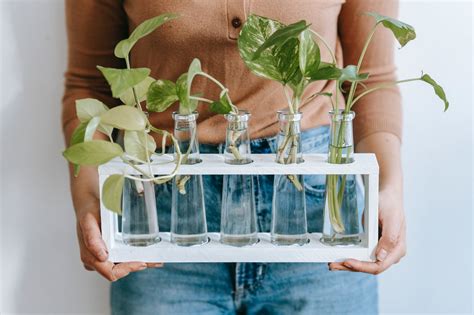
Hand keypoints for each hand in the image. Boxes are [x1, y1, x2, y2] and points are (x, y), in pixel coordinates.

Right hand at [71, 166, 161, 281]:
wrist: (88, 205)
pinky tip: (148, 257)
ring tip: (155, 260)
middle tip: (155, 261)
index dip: (127, 269)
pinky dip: (135, 259)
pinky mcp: (110, 253)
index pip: (111, 272)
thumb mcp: (88, 221)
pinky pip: (123, 260)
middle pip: (120, 271)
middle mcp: (96, 261)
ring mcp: (103, 258)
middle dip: (137, 266)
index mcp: (90, 257)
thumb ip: (92, 239)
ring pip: (123, 267)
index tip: (142, 262)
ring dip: (138, 264)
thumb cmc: (89, 212)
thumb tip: (103, 257)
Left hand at [329, 187, 406, 273]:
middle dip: (351, 267)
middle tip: (333, 265)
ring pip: (363, 263)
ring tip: (332, 263)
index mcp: (397, 250)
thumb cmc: (391, 205)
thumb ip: (389, 239)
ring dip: (348, 265)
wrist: (387, 195)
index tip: (347, 261)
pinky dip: (350, 256)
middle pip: (369, 267)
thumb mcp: (392, 220)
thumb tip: (381, 257)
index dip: (362, 266)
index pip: (379, 265)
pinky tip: (339, 257)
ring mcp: (380, 250)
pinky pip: (361, 255)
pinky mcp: (372, 245)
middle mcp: (389, 253)